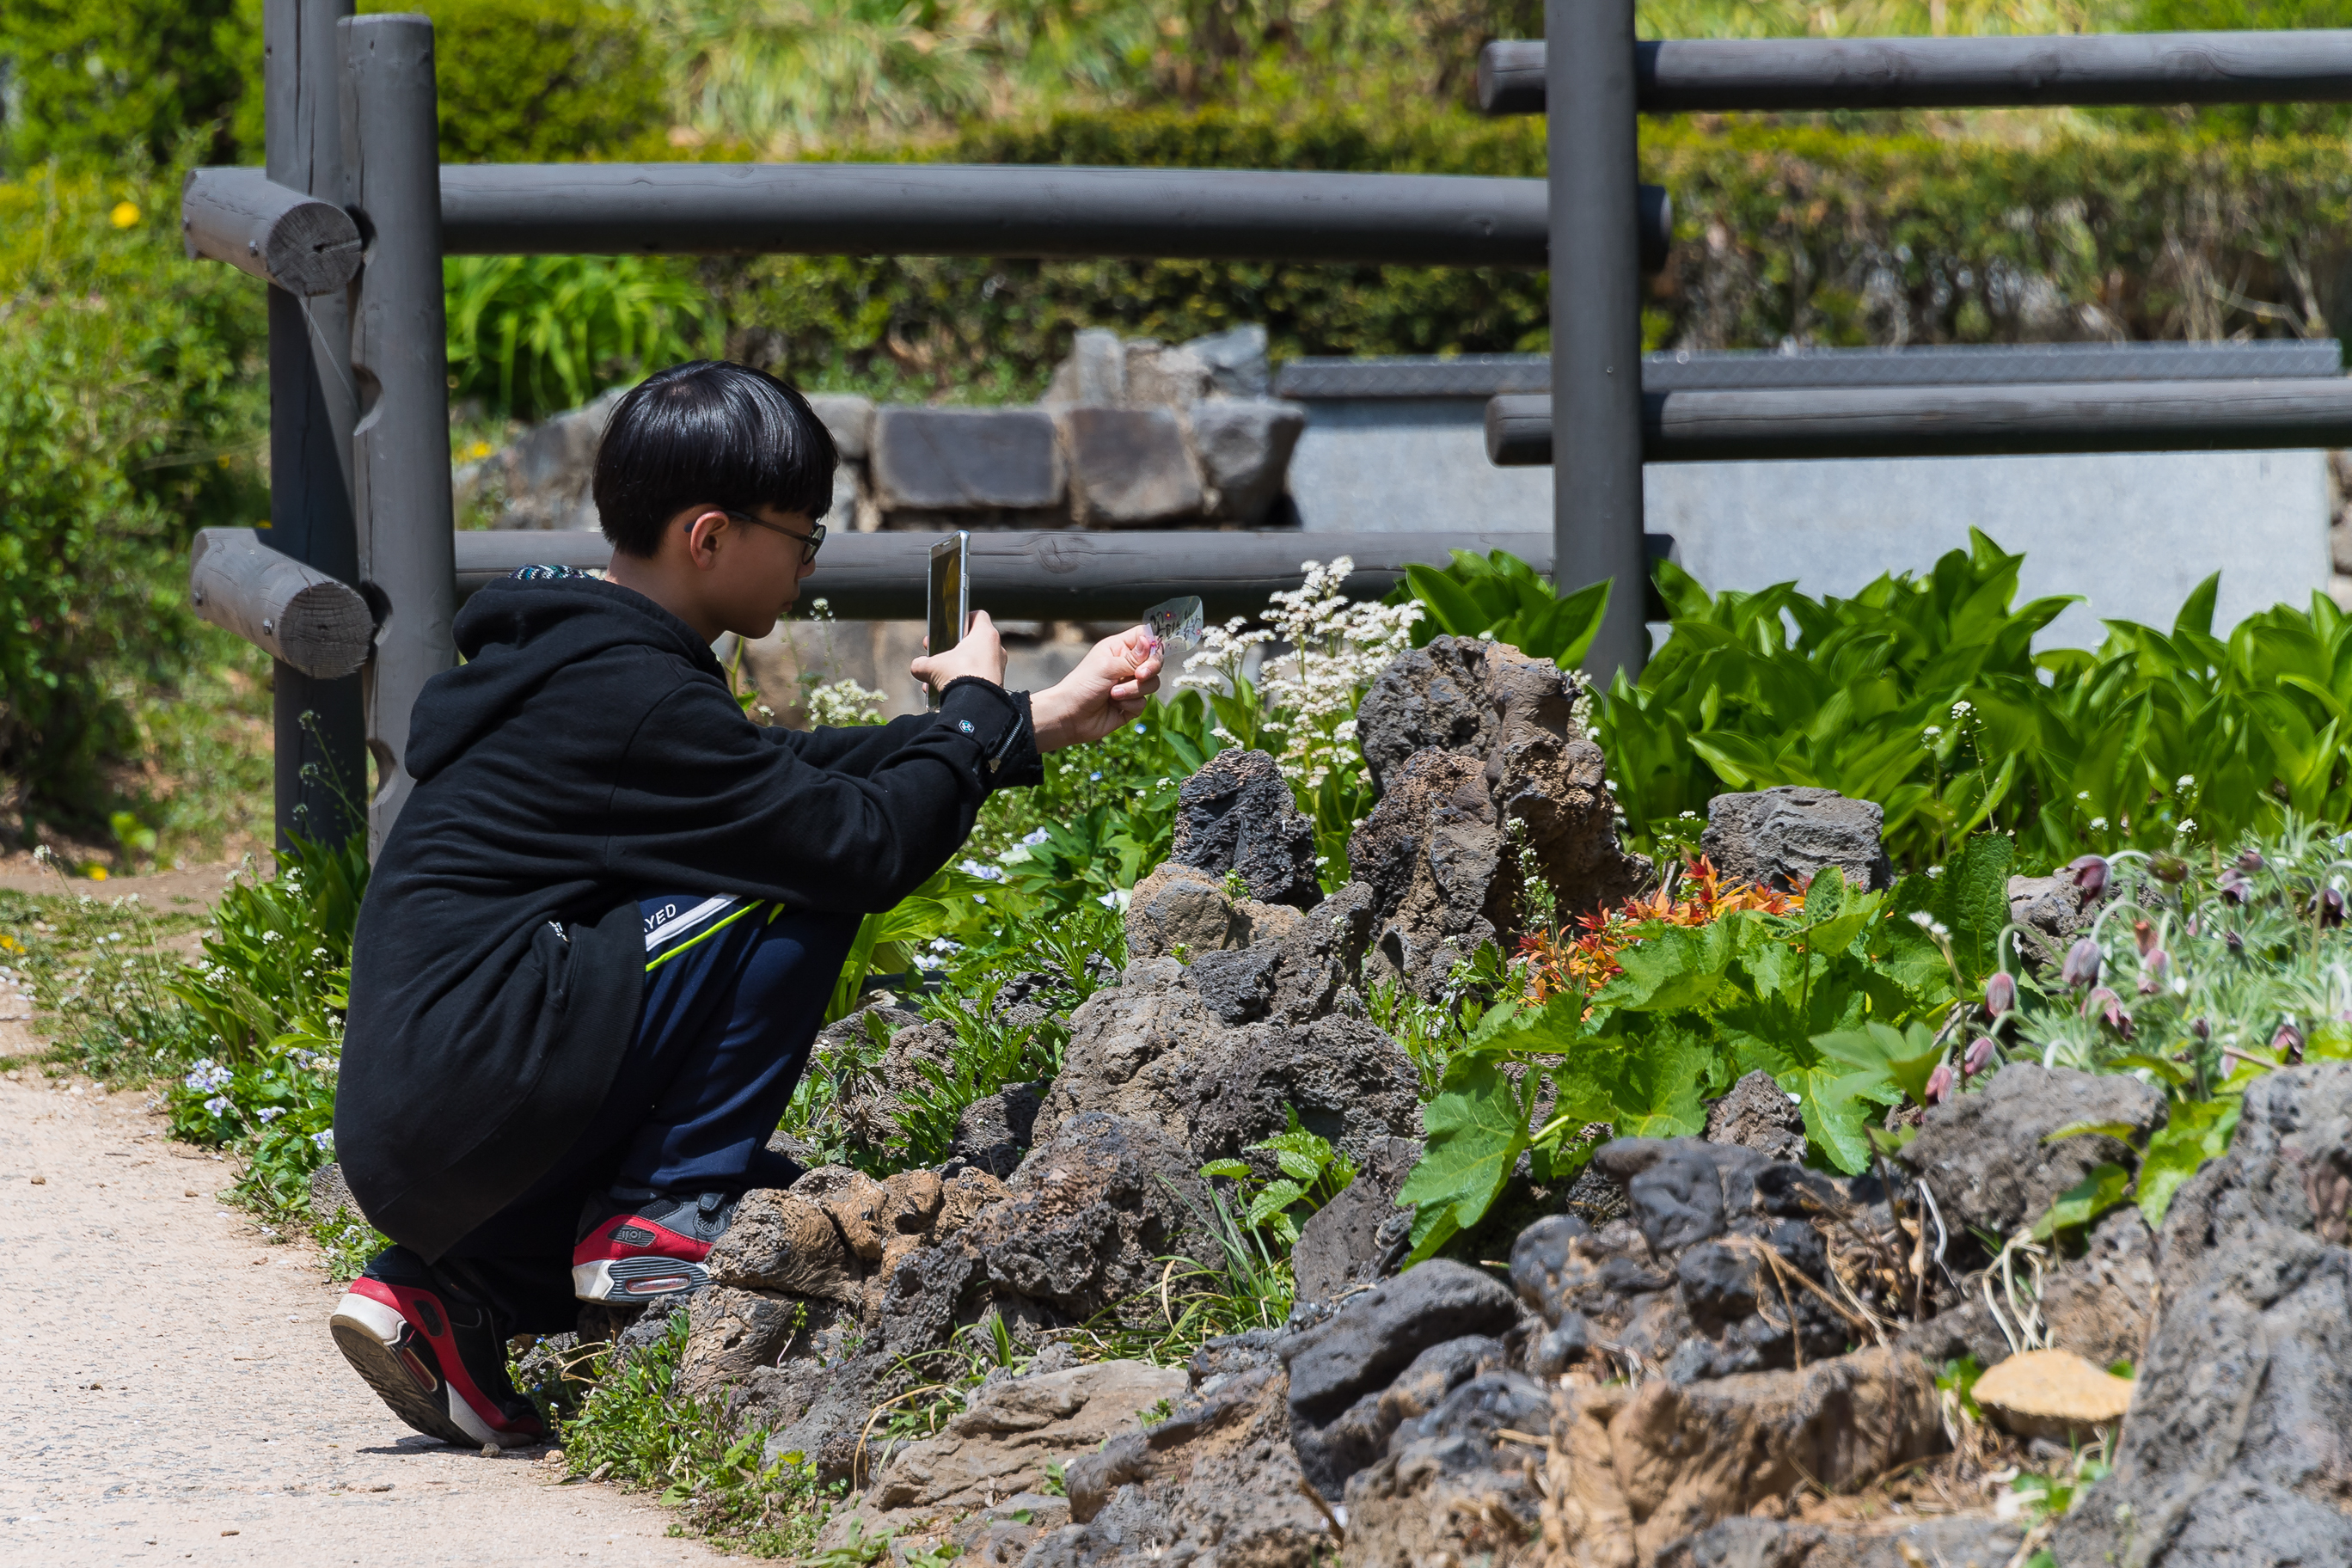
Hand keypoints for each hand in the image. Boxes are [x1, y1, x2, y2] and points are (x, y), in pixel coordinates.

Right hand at [910, 610, 1007, 695]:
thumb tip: (917, 667)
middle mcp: (996, 649)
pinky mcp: (997, 686)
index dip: (964, 618)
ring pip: (974, 663)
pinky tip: (944, 693)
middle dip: (953, 649)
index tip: (951, 626)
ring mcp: (998, 669)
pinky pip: (977, 680)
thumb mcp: (932, 666)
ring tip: (937, 678)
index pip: (978, 616)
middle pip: (974, 642)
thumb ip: (922, 664)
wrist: (976, 706)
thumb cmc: (959, 676)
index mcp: (985, 635)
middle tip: (937, 653)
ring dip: (955, 669)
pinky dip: (963, 684)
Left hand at [1031, 626, 1163, 752]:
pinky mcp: (1131, 704)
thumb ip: (1133, 657)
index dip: (1152, 642)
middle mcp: (1127, 665)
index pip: (1144, 636)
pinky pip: (1144, 702)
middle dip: (1149, 669)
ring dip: (1134, 690)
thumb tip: (1149, 640)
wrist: (1070, 717)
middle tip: (1138, 675)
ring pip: (1152, 683)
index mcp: (1119, 648)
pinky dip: (1130, 704)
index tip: (1152, 651)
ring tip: (1113, 694)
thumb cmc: (1082, 686)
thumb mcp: (1107, 667)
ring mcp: (1130, 685)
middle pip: (1155, 661)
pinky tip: (1113, 706)